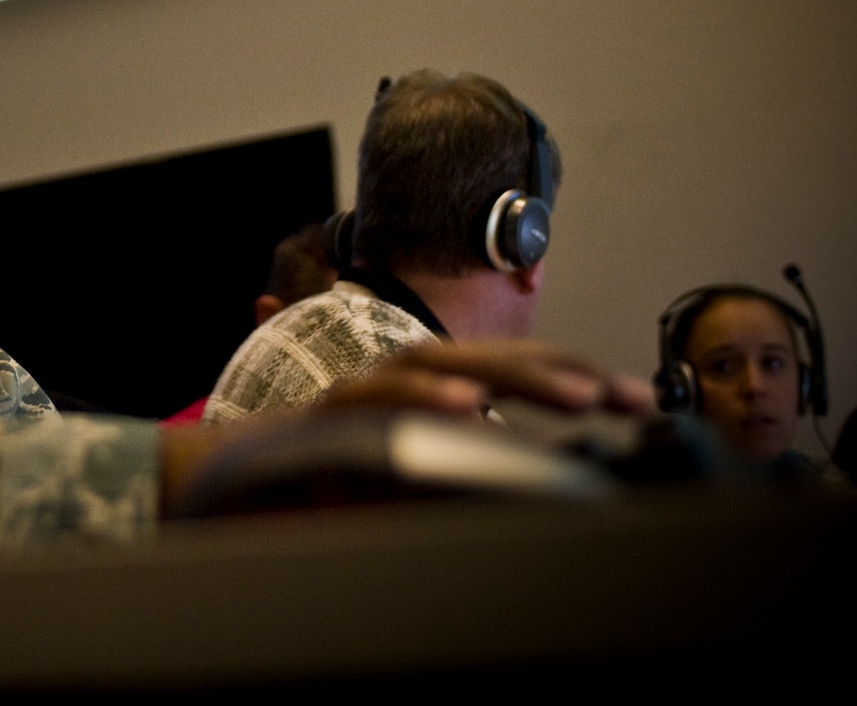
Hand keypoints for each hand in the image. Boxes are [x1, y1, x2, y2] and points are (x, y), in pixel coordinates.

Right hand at [158, 340, 650, 516]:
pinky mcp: (325, 415)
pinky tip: (466, 407)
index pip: (509, 371)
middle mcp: (398, 382)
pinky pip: (377, 400)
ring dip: (515, 377)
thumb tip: (535, 491)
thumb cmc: (315, 496)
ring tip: (575, 395)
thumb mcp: (409, 495)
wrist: (220, 494)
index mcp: (425, 394)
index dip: (571, 376)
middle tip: (632, 395)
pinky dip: (421, 398)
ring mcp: (362, 393)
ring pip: (444, 365)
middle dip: (566, 372)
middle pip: (490, 359)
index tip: (637, 399)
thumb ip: (459, 484)